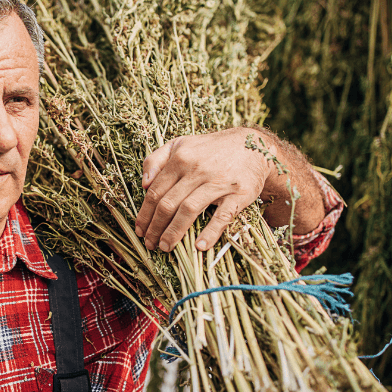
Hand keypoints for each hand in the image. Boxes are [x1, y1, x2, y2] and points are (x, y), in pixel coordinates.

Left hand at [134, 129, 270, 252]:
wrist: (252, 145)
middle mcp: (197, 170)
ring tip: (165, 247)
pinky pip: (222, 216)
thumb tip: (144, 184)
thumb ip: (156, 159)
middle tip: (149, 243)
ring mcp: (218, 182)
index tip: (139, 230)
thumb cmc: (210, 149)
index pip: (156, 192)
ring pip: (189, 210)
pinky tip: (199, 246)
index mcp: (180, 159)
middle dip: (155, 227)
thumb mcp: (180, 144)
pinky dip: (210, 232)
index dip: (144, 214)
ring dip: (174, 232)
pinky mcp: (239, 194)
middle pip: (168, 203)